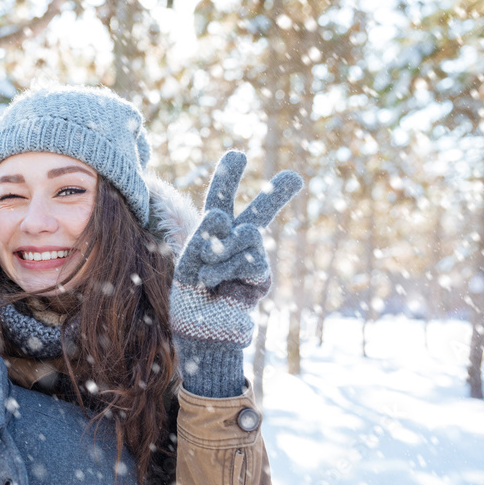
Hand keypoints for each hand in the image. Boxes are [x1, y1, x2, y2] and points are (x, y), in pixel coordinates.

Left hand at [169, 150, 301, 395]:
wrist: (200, 330)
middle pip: (259, 211)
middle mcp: (237, 243)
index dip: (228, 178)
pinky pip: (249, 258)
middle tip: (296, 177)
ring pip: (248, 232)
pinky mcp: (261, 278)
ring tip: (208, 275)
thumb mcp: (187, 261)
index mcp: (215, 234)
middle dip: (277, 193)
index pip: (222, 200)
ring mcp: (252, 259)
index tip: (238, 154)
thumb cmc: (190, 298)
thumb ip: (203, 236)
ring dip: (221, 252)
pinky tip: (216, 284)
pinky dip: (226, 269)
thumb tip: (223, 216)